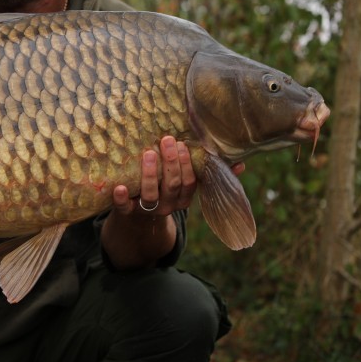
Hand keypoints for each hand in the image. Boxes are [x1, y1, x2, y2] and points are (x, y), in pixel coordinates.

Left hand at [111, 136, 244, 217]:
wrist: (138, 220)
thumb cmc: (165, 191)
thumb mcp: (187, 184)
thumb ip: (210, 173)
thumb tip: (241, 163)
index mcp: (183, 199)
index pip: (189, 183)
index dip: (187, 165)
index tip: (183, 145)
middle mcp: (168, 206)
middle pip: (172, 186)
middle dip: (171, 163)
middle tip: (166, 141)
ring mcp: (148, 210)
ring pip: (151, 195)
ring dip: (150, 174)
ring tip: (148, 153)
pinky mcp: (128, 213)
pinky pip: (124, 208)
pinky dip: (121, 199)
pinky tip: (119, 187)